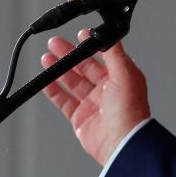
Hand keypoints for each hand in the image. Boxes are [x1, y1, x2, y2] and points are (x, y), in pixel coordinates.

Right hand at [41, 29, 151, 165]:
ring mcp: (93, 103)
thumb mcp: (125, 74)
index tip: (80, 35)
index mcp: (120, 78)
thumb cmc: (130, 111)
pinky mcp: (81, 117)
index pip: (103, 56)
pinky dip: (53, 90)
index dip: (91, 45)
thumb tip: (111, 36)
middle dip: (69, 54)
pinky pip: (64, 101)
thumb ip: (115, 54)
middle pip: (84, 67)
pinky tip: (45, 81)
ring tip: (46, 58)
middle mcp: (107, 90)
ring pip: (72, 82)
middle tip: (55, 44)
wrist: (122, 142)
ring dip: (59, 69)